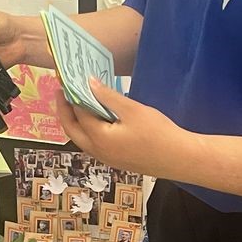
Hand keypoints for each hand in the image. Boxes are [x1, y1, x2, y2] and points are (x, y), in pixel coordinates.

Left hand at [54, 78, 196, 179]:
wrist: (180, 159)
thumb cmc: (158, 132)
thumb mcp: (132, 109)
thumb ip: (108, 96)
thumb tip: (88, 83)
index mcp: (98, 138)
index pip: (77, 113)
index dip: (71, 95)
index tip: (66, 80)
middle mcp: (97, 151)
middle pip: (71, 129)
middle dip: (64, 110)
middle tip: (62, 92)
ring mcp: (105, 158)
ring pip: (81, 138)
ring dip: (75, 121)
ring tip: (75, 102)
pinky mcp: (115, 160)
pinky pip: (92, 144)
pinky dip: (87, 129)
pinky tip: (95, 117)